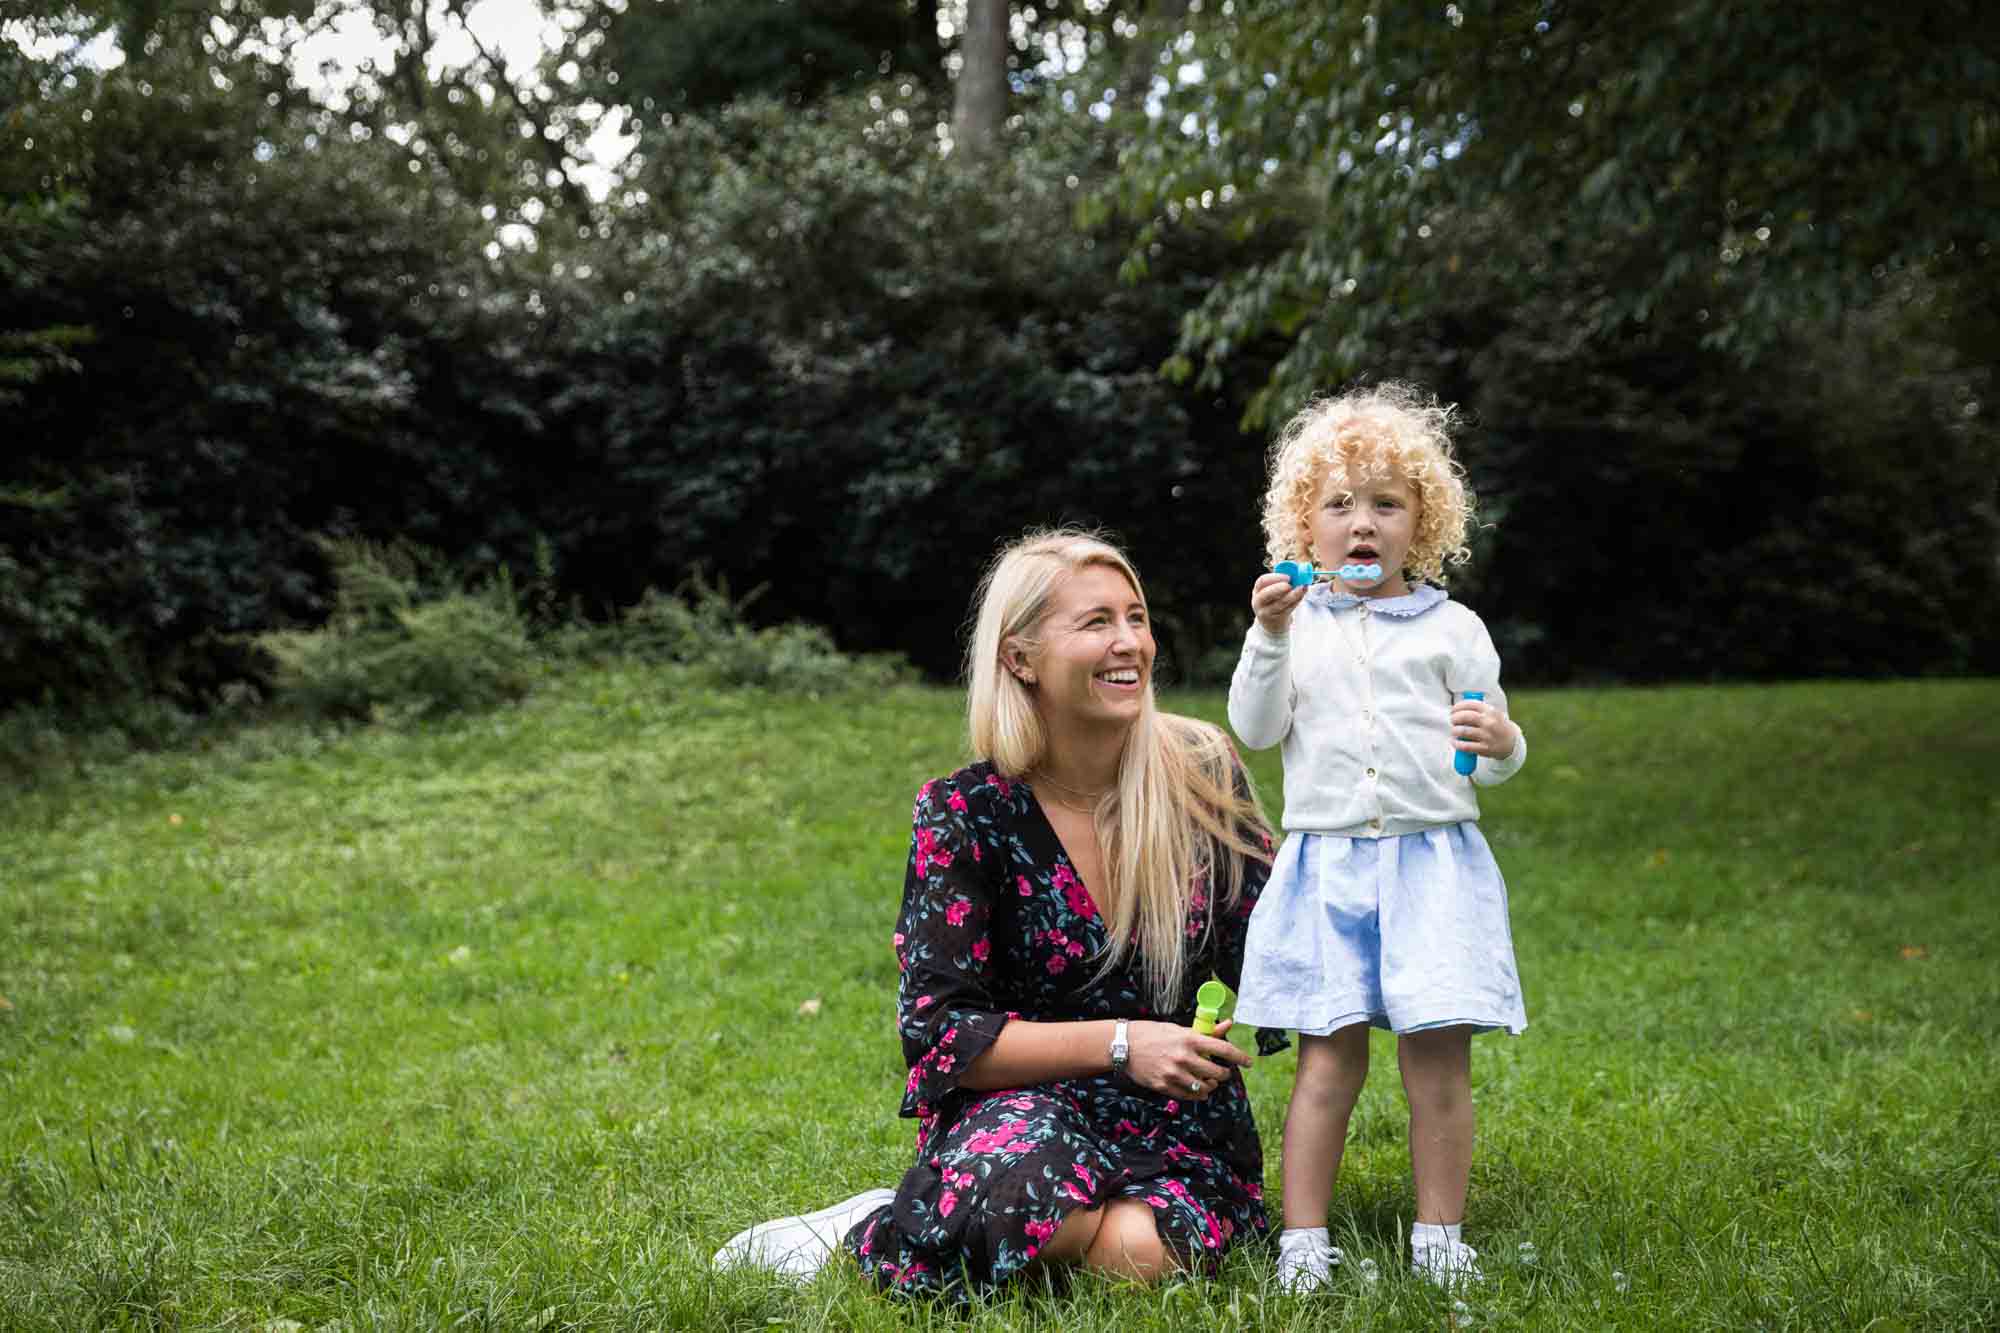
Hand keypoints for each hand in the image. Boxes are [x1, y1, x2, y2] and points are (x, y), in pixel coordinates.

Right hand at [1125, 1019, 1253, 1101]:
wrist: (1122, 1045)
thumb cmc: (1152, 1033)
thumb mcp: (1178, 1029)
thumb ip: (1204, 1032)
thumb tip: (1228, 1024)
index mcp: (1189, 1039)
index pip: (1223, 1050)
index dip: (1240, 1057)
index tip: (1249, 1062)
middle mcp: (1184, 1058)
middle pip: (1217, 1072)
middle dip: (1224, 1074)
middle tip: (1222, 1073)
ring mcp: (1174, 1074)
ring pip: (1204, 1088)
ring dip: (1211, 1086)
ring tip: (1209, 1082)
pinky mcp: (1164, 1086)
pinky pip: (1188, 1096)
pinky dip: (1197, 1095)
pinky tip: (1197, 1090)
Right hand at [1252, 573, 1307, 634]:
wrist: (1271, 623)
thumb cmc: (1274, 601)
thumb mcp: (1274, 590)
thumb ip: (1283, 581)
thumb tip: (1299, 571)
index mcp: (1258, 590)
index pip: (1262, 581)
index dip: (1275, 577)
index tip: (1288, 576)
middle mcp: (1258, 602)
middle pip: (1266, 594)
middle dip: (1279, 588)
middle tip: (1290, 585)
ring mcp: (1266, 613)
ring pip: (1280, 603)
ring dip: (1293, 594)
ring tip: (1303, 587)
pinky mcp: (1276, 620)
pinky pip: (1288, 610)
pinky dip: (1296, 601)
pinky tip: (1302, 595)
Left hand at [1450, 697, 1519, 760]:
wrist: (1511, 743)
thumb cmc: (1497, 726)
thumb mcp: (1493, 714)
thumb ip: (1479, 710)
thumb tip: (1458, 708)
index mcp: (1491, 711)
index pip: (1471, 704)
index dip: (1458, 706)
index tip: (1453, 710)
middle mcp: (1490, 722)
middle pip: (1466, 716)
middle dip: (1455, 718)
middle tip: (1452, 720)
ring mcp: (1487, 736)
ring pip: (1464, 731)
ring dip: (1454, 730)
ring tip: (1454, 731)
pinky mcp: (1485, 748)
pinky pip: (1466, 746)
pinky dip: (1456, 744)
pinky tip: (1454, 742)